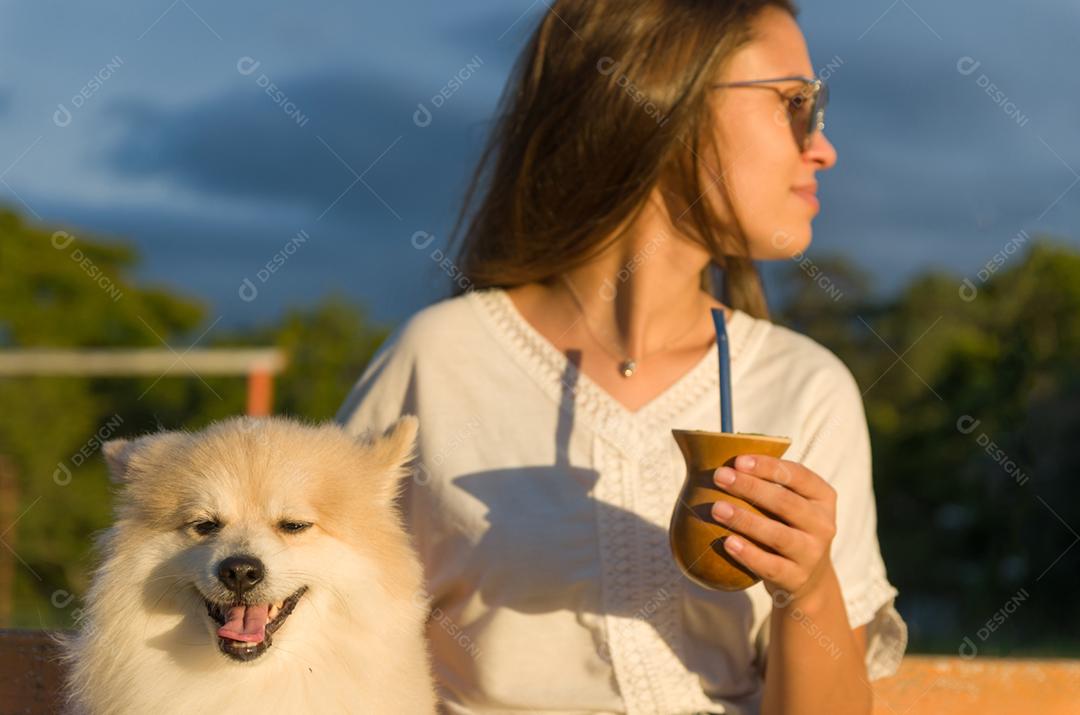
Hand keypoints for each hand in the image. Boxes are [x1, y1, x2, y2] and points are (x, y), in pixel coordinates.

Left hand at [711, 454, 836, 601]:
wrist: (808, 580)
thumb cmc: (787, 527)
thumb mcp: (789, 504)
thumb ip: (766, 484)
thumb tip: (718, 458)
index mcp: (823, 497)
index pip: (798, 475)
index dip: (768, 466)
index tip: (738, 460)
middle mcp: (823, 524)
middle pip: (785, 503)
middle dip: (750, 487)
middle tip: (719, 477)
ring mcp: (812, 554)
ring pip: (778, 535)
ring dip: (745, 520)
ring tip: (716, 509)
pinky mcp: (797, 578)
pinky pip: (770, 566)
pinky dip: (748, 554)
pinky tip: (727, 542)